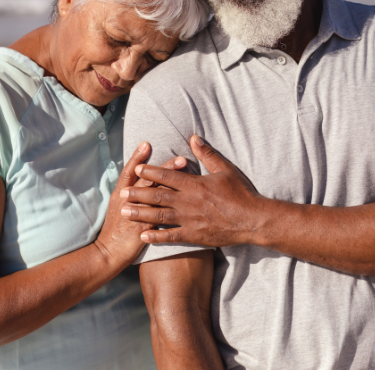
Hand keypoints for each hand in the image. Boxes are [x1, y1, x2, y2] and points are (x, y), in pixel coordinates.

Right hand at [94, 142, 186, 268]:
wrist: (107, 253)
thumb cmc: (115, 228)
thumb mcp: (118, 206)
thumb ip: (129, 191)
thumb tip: (141, 178)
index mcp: (121, 194)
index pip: (129, 172)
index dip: (138, 158)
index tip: (147, 144)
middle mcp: (127, 200)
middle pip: (147, 181)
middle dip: (164, 169)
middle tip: (181, 158)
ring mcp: (136, 214)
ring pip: (155, 196)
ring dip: (173, 186)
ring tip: (187, 178)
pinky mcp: (144, 228)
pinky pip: (160, 215)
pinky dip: (172, 208)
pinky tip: (186, 202)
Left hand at [121, 136, 263, 246]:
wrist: (253, 220)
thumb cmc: (241, 193)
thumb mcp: (225, 169)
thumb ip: (207, 154)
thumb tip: (193, 138)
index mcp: (194, 185)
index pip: (168, 176)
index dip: (151, 171)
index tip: (137, 169)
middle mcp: (188, 202)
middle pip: (158, 196)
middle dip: (138, 193)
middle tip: (122, 192)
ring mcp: (189, 220)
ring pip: (159, 216)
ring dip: (141, 214)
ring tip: (125, 212)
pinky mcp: (194, 236)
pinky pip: (171, 237)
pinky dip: (156, 237)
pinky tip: (143, 236)